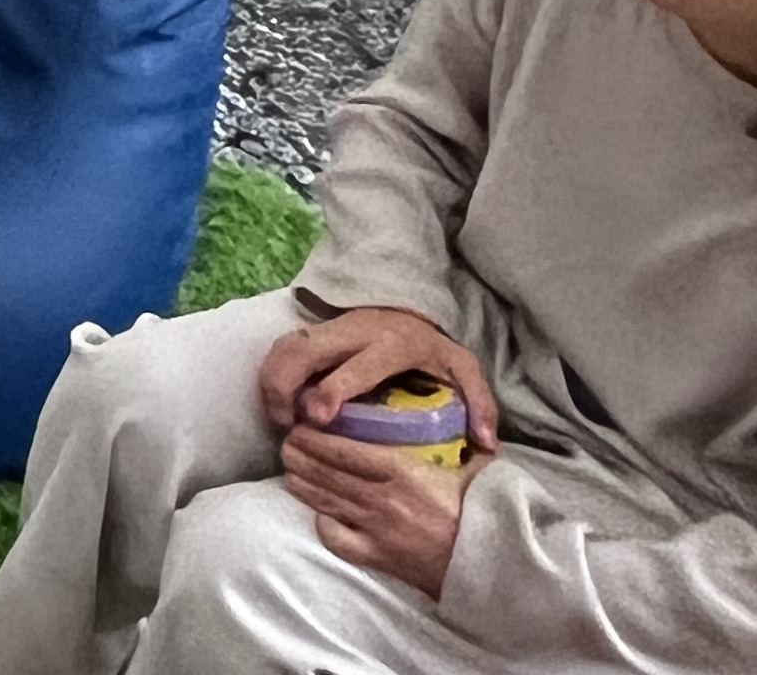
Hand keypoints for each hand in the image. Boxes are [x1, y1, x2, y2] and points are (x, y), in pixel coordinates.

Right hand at [258, 306, 500, 449]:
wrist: (409, 311)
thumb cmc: (433, 350)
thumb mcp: (465, 370)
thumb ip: (480, 403)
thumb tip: (486, 444)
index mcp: (391, 344)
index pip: (355, 367)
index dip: (333, 390)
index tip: (318, 417)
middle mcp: (353, 332)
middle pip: (306, 351)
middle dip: (287, 386)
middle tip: (286, 425)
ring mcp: (328, 328)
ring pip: (286, 347)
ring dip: (274, 381)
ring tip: (278, 419)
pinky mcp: (312, 330)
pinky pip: (281, 347)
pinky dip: (271, 372)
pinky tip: (275, 401)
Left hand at [280, 425, 480, 597]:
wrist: (489, 568)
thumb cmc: (481, 513)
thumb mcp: (474, 471)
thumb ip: (464, 443)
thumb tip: (466, 416)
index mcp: (402, 472)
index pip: (342, 450)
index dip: (314, 437)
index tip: (299, 423)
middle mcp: (381, 499)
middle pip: (324, 473)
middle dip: (298, 454)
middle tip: (286, 441)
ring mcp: (375, 530)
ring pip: (322, 500)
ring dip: (300, 481)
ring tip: (290, 466)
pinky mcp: (375, 557)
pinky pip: (335, 538)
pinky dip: (321, 521)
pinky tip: (316, 509)